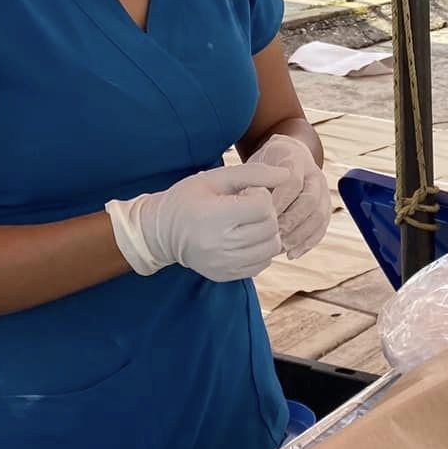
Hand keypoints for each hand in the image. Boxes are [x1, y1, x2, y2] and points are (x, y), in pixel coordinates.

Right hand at [107, 161, 287, 281]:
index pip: (262, 206)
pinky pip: (261, 264)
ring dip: (267, 233)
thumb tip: (287, 174)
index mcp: (215, 216)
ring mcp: (223, 263)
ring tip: (249, 223)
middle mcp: (219, 244)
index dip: (260, 195)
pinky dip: (261, 251)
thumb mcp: (215, 178)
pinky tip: (246, 239)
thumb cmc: (188, 199)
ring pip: (270, 248)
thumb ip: (253, 173)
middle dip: (266, 214)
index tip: (246, 193)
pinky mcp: (225, 275)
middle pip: (270, 227)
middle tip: (249, 207)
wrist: (160, 232)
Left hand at [252, 133, 329, 258]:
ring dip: (300, 235)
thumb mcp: (255, 164)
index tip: (261, 216)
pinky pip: (322, 228)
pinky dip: (307, 243)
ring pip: (319, 216)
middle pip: (310, 201)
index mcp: (297, 160)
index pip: (293, 182)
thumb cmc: (264, 165)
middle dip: (291, 221)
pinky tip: (291, 253)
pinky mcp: (325, 208)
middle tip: (273, 236)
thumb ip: (254, 181)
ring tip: (281, 247)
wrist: (286, 158)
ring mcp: (323, 192)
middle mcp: (314, 175)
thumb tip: (250, 206)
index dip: (279, 201)